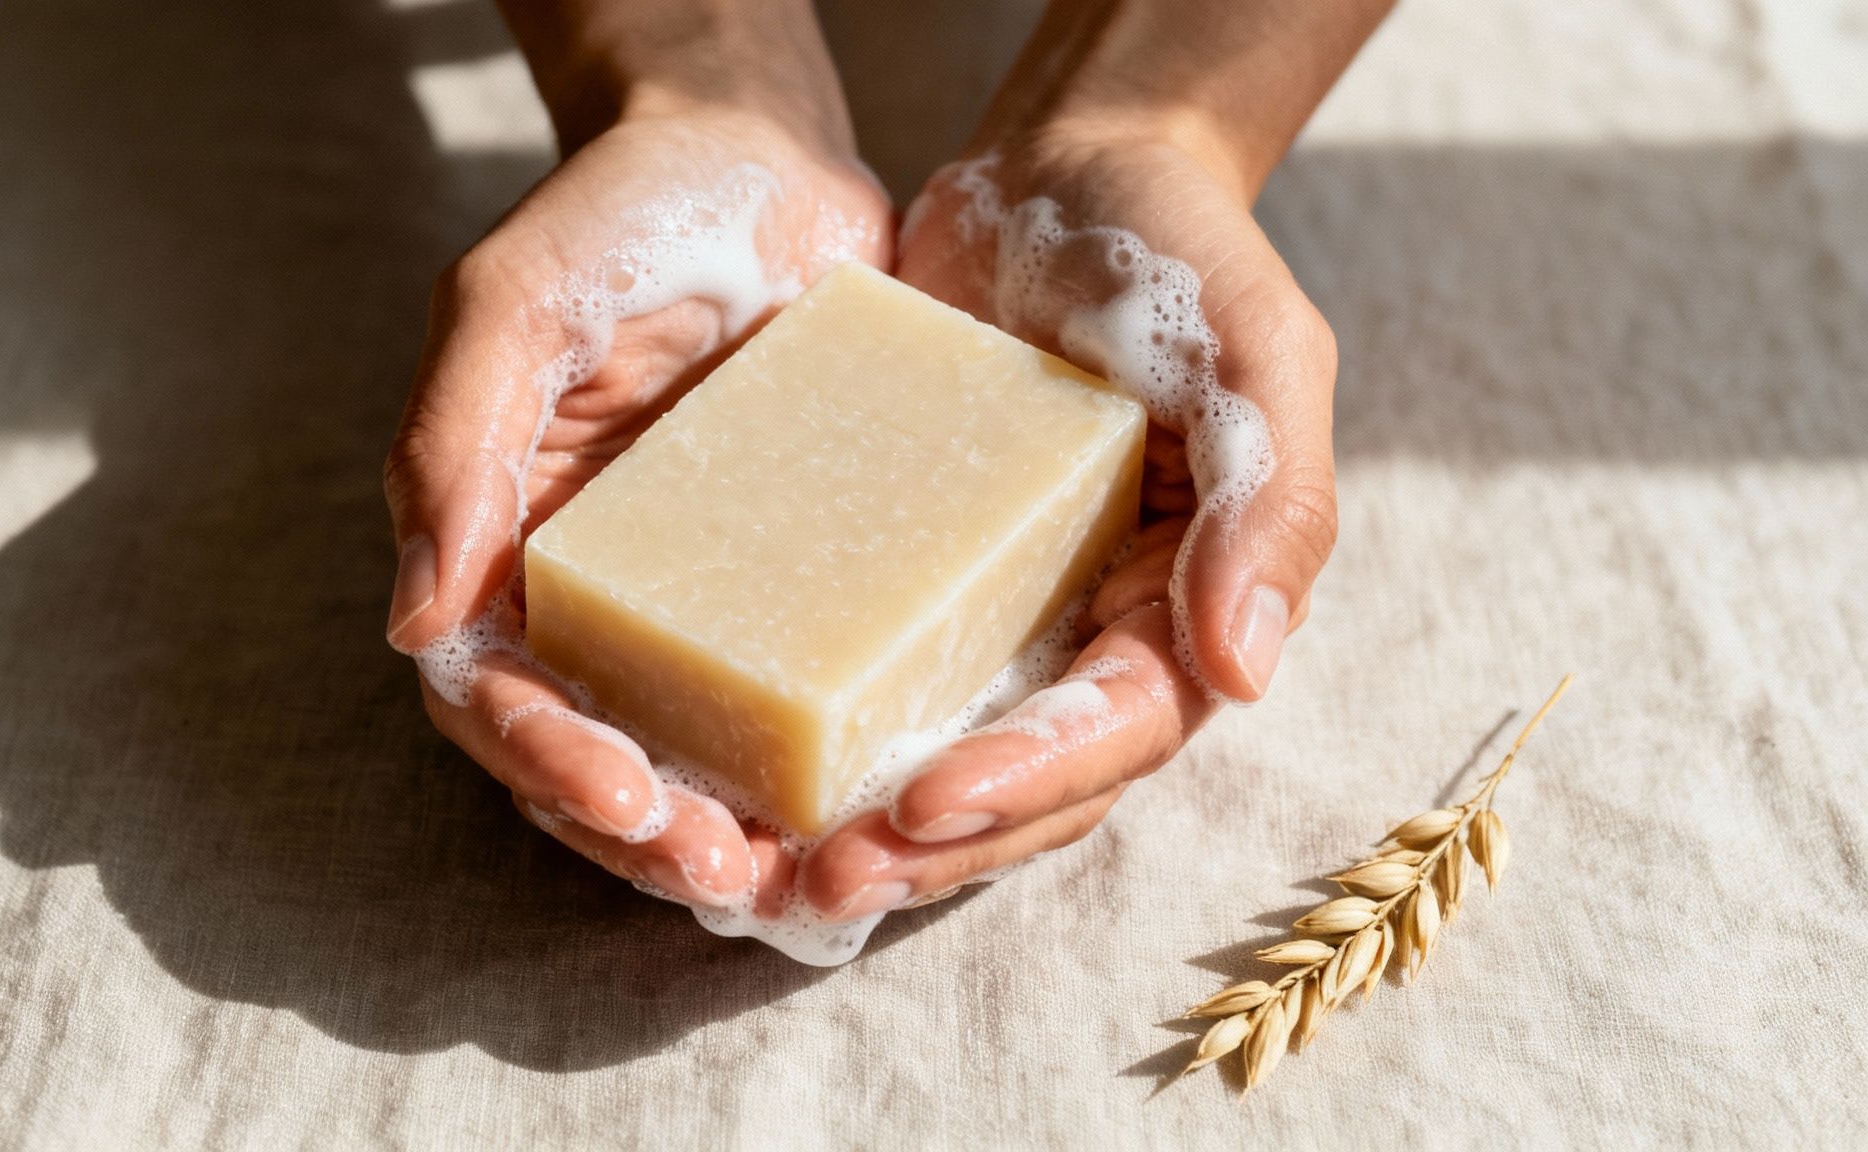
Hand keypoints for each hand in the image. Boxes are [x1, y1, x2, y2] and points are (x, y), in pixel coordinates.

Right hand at [384, 101, 890, 908]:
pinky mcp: (792, 586)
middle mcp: (590, 592)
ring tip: (798, 875)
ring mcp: (694, 598)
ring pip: (688, 752)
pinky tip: (867, 799)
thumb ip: (452, 446)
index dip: (547, 759)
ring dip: (727, 825)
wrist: (766, 154)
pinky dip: (813, 762)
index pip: (493, 690)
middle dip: (645, 829)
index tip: (627, 800)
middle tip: (728, 871)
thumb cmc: (624, 210)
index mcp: (503, 541)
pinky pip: (793, 694)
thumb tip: (414, 622)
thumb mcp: (518, 303)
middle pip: (588, 753)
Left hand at [800, 120, 1342, 919]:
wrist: (1065, 172)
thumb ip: (1268, 505)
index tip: (924, 809)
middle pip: (1019, 784)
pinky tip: (734, 767)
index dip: (1025, 782)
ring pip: (936, 759)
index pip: (1113, 730)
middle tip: (818, 882)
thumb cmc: (1178, 257)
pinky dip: (814, 736)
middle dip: (927, 847)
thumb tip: (1246, 667)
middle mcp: (1091, 637)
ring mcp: (1000, 619)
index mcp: (1183, 608)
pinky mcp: (914, 581)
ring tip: (764, 867)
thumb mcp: (1258, 358)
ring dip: (861, 827)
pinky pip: (867, 679)